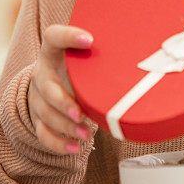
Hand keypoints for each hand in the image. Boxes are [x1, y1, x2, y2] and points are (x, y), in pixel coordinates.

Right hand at [27, 24, 94, 154]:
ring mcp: (37, 96)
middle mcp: (42, 72)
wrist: (55, 78)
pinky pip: (43, 133)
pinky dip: (58, 143)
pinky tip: (74, 147)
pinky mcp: (39, 117)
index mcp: (53, 51)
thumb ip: (103, 50)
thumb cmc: (78, 65)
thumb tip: (145, 46)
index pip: (53, 36)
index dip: (68, 36)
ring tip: (86, 134)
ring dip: (65, 126)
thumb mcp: (86, 55)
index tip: (90, 39)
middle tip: (81, 113)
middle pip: (46, 87)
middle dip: (63, 103)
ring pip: (45, 113)